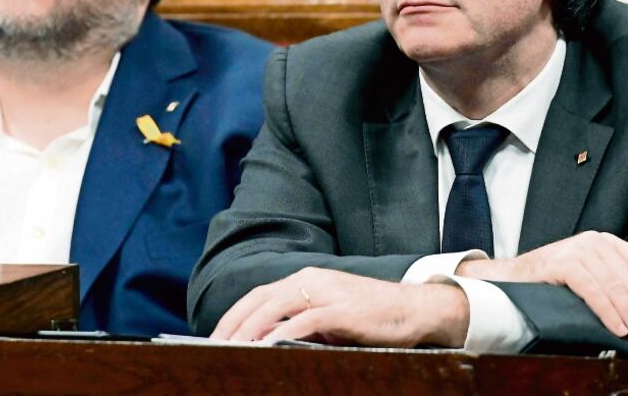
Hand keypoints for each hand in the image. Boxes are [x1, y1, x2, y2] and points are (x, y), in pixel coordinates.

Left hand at [211, 267, 468, 347]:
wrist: (414, 309)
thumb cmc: (371, 317)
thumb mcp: (330, 317)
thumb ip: (302, 323)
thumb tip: (268, 342)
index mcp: (306, 278)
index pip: (259, 295)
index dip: (234, 315)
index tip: (215, 336)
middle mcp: (312, 279)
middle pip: (260, 299)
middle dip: (233, 323)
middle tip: (213, 346)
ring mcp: (327, 292)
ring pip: (276, 307)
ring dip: (250, 329)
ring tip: (232, 349)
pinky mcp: (342, 310)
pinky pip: (305, 321)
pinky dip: (282, 333)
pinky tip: (267, 347)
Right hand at [456, 231, 627, 349]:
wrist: (511, 278)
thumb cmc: (554, 282)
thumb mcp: (591, 275)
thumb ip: (616, 281)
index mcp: (607, 242)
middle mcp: (596, 241)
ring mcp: (579, 250)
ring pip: (618, 288)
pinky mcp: (564, 263)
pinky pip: (595, 292)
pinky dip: (610, 314)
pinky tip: (618, 331)